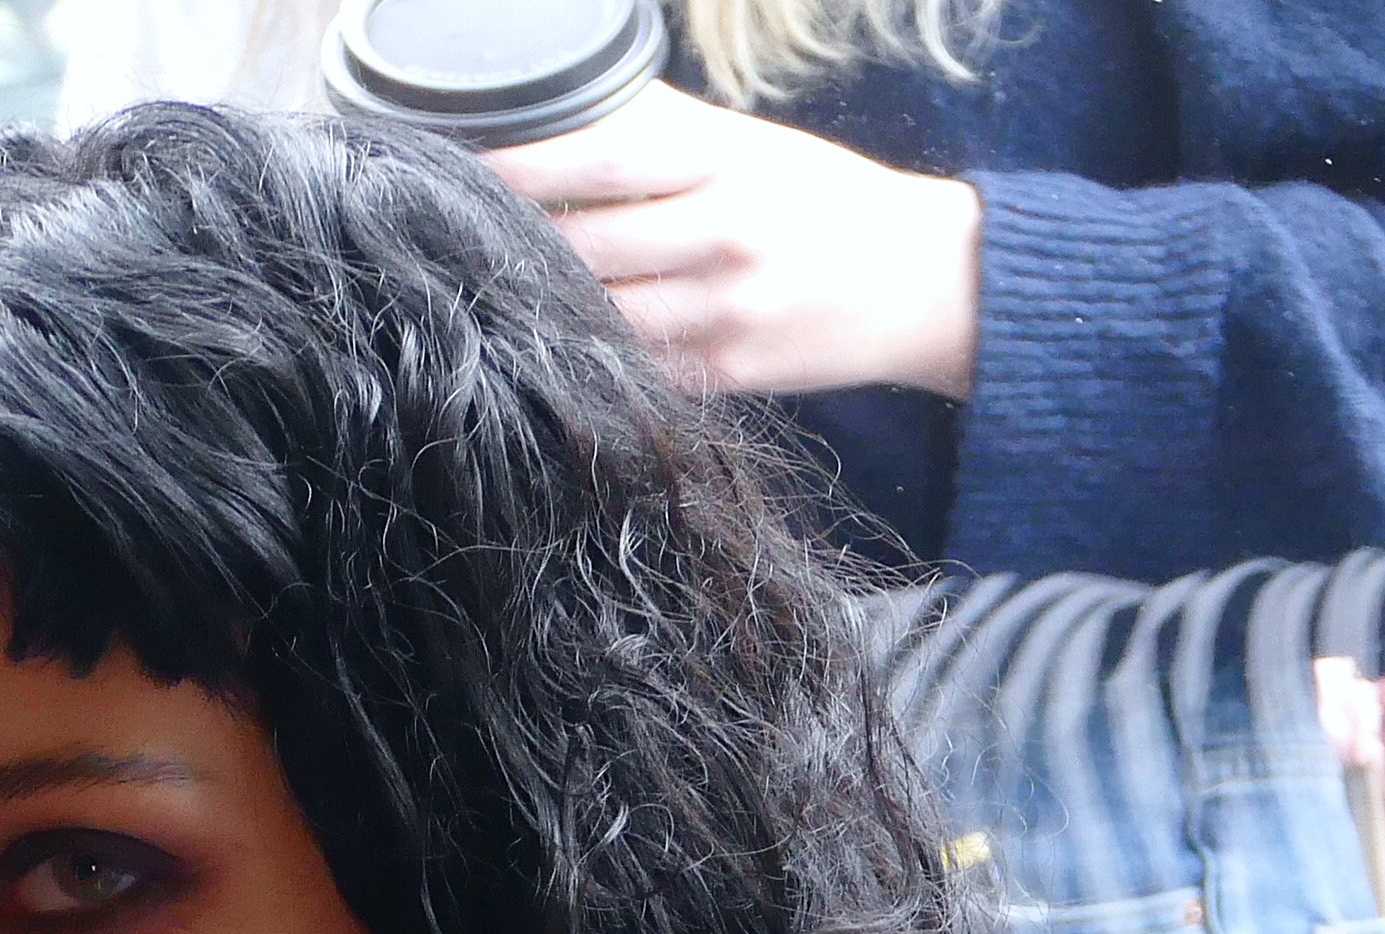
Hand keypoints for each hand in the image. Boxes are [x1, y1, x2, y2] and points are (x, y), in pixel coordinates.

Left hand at [485, 87, 981, 400]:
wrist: (928, 283)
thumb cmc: (827, 202)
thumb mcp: (755, 146)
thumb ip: (666, 132)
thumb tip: (565, 111)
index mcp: (725, 162)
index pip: (601, 159)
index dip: (523, 167)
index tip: (462, 168)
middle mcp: (725, 232)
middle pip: (589, 245)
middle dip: (517, 247)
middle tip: (456, 241)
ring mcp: (728, 308)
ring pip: (605, 313)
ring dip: (545, 306)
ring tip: (494, 292)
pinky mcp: (734, 371)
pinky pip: (640, 365)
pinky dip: (594, 353)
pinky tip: (558, 342)